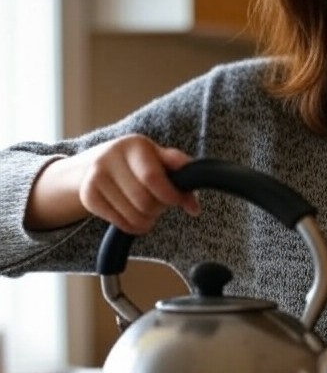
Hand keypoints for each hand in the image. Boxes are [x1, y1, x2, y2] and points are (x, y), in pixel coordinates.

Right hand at [26, 135, 198, 233]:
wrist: (96, 163)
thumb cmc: (141, 163)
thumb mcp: (161, 160)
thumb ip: (183, 176)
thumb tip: (194, 208)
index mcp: (136, 146)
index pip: (152, 178)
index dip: (169, 195)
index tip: (176, 201)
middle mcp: (110, 158)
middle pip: (144, 201)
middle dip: (158, 209)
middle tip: (160, 205)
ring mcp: (95, 177)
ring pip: (133, 216)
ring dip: (147, 221)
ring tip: (147, 211)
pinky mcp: (88, 196)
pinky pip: (119, 223)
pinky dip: (132, 226)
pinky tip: (133, 216)